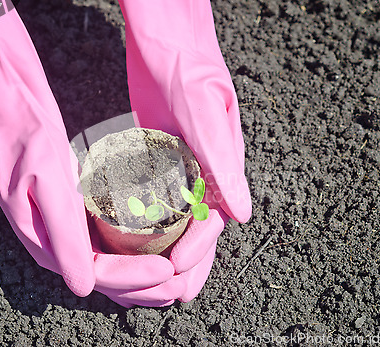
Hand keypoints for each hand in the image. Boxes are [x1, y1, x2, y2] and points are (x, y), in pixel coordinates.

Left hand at [96, 0, 251, 306]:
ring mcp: (185, 167)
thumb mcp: (206, 114)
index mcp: (223, 166)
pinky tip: (137, 239)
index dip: (198, 249)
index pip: (214, 219)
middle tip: (169, 291)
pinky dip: (155, 225)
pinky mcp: (165, 159)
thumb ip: (224, 161)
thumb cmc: (191, 72)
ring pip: (182, 220)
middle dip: (189, 262)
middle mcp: (207, 172)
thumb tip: (242, 215)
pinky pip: (163, 200)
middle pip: (201, 228)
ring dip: (172, 251)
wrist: (169, 44)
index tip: (176, 269)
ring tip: (155, 279)